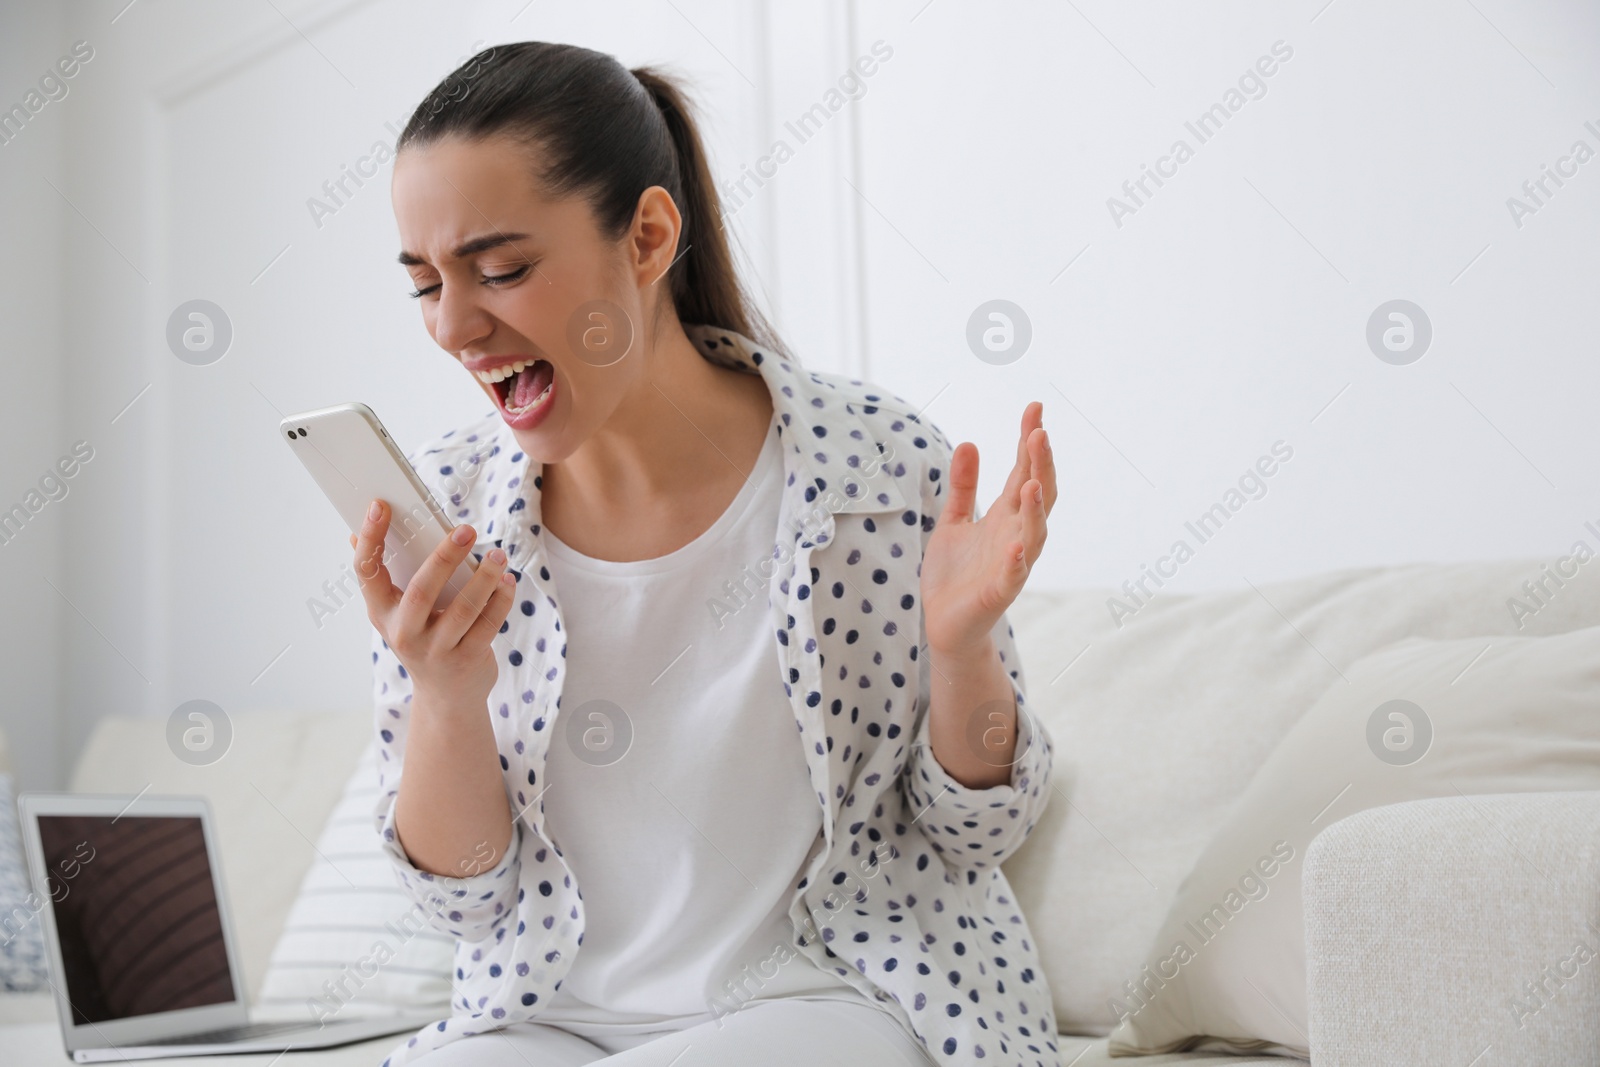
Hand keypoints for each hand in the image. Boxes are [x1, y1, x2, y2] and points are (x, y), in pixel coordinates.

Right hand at [351, 500, 516, 709]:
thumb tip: (356, 533)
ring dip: (484, 578)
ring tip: (498, 554)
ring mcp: (436, 650)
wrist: (446, 697)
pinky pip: (488, 625)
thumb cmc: (422, 638)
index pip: (367, 572)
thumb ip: (385, 576)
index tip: (380, 506)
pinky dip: (501, 600)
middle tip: (466, 530)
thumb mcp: (396, 613)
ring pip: (463, 610)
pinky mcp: (467, 660)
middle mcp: (404, 633)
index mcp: (382, 613)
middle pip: (422, 591)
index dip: (371, 539)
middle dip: (444, 557)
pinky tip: (508, 581)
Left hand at [921, 402, 1054, 657]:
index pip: (1023, 470)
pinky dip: (1017, 561)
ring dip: (1034, 508)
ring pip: (1033, 532)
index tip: (1035, 408)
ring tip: (1031, 481)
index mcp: (1005, 516)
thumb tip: (968, 442)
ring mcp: (1012, 563)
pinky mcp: (999, 591)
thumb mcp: (953, 521)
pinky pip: (1013, 575)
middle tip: (1039, 432)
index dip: (1029, 441)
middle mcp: (1016, 535)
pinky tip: (1016, 545)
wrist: (945, 623)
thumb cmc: (955, 573)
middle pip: (1037, 494)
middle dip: (1039, 464)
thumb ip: (963, 486)